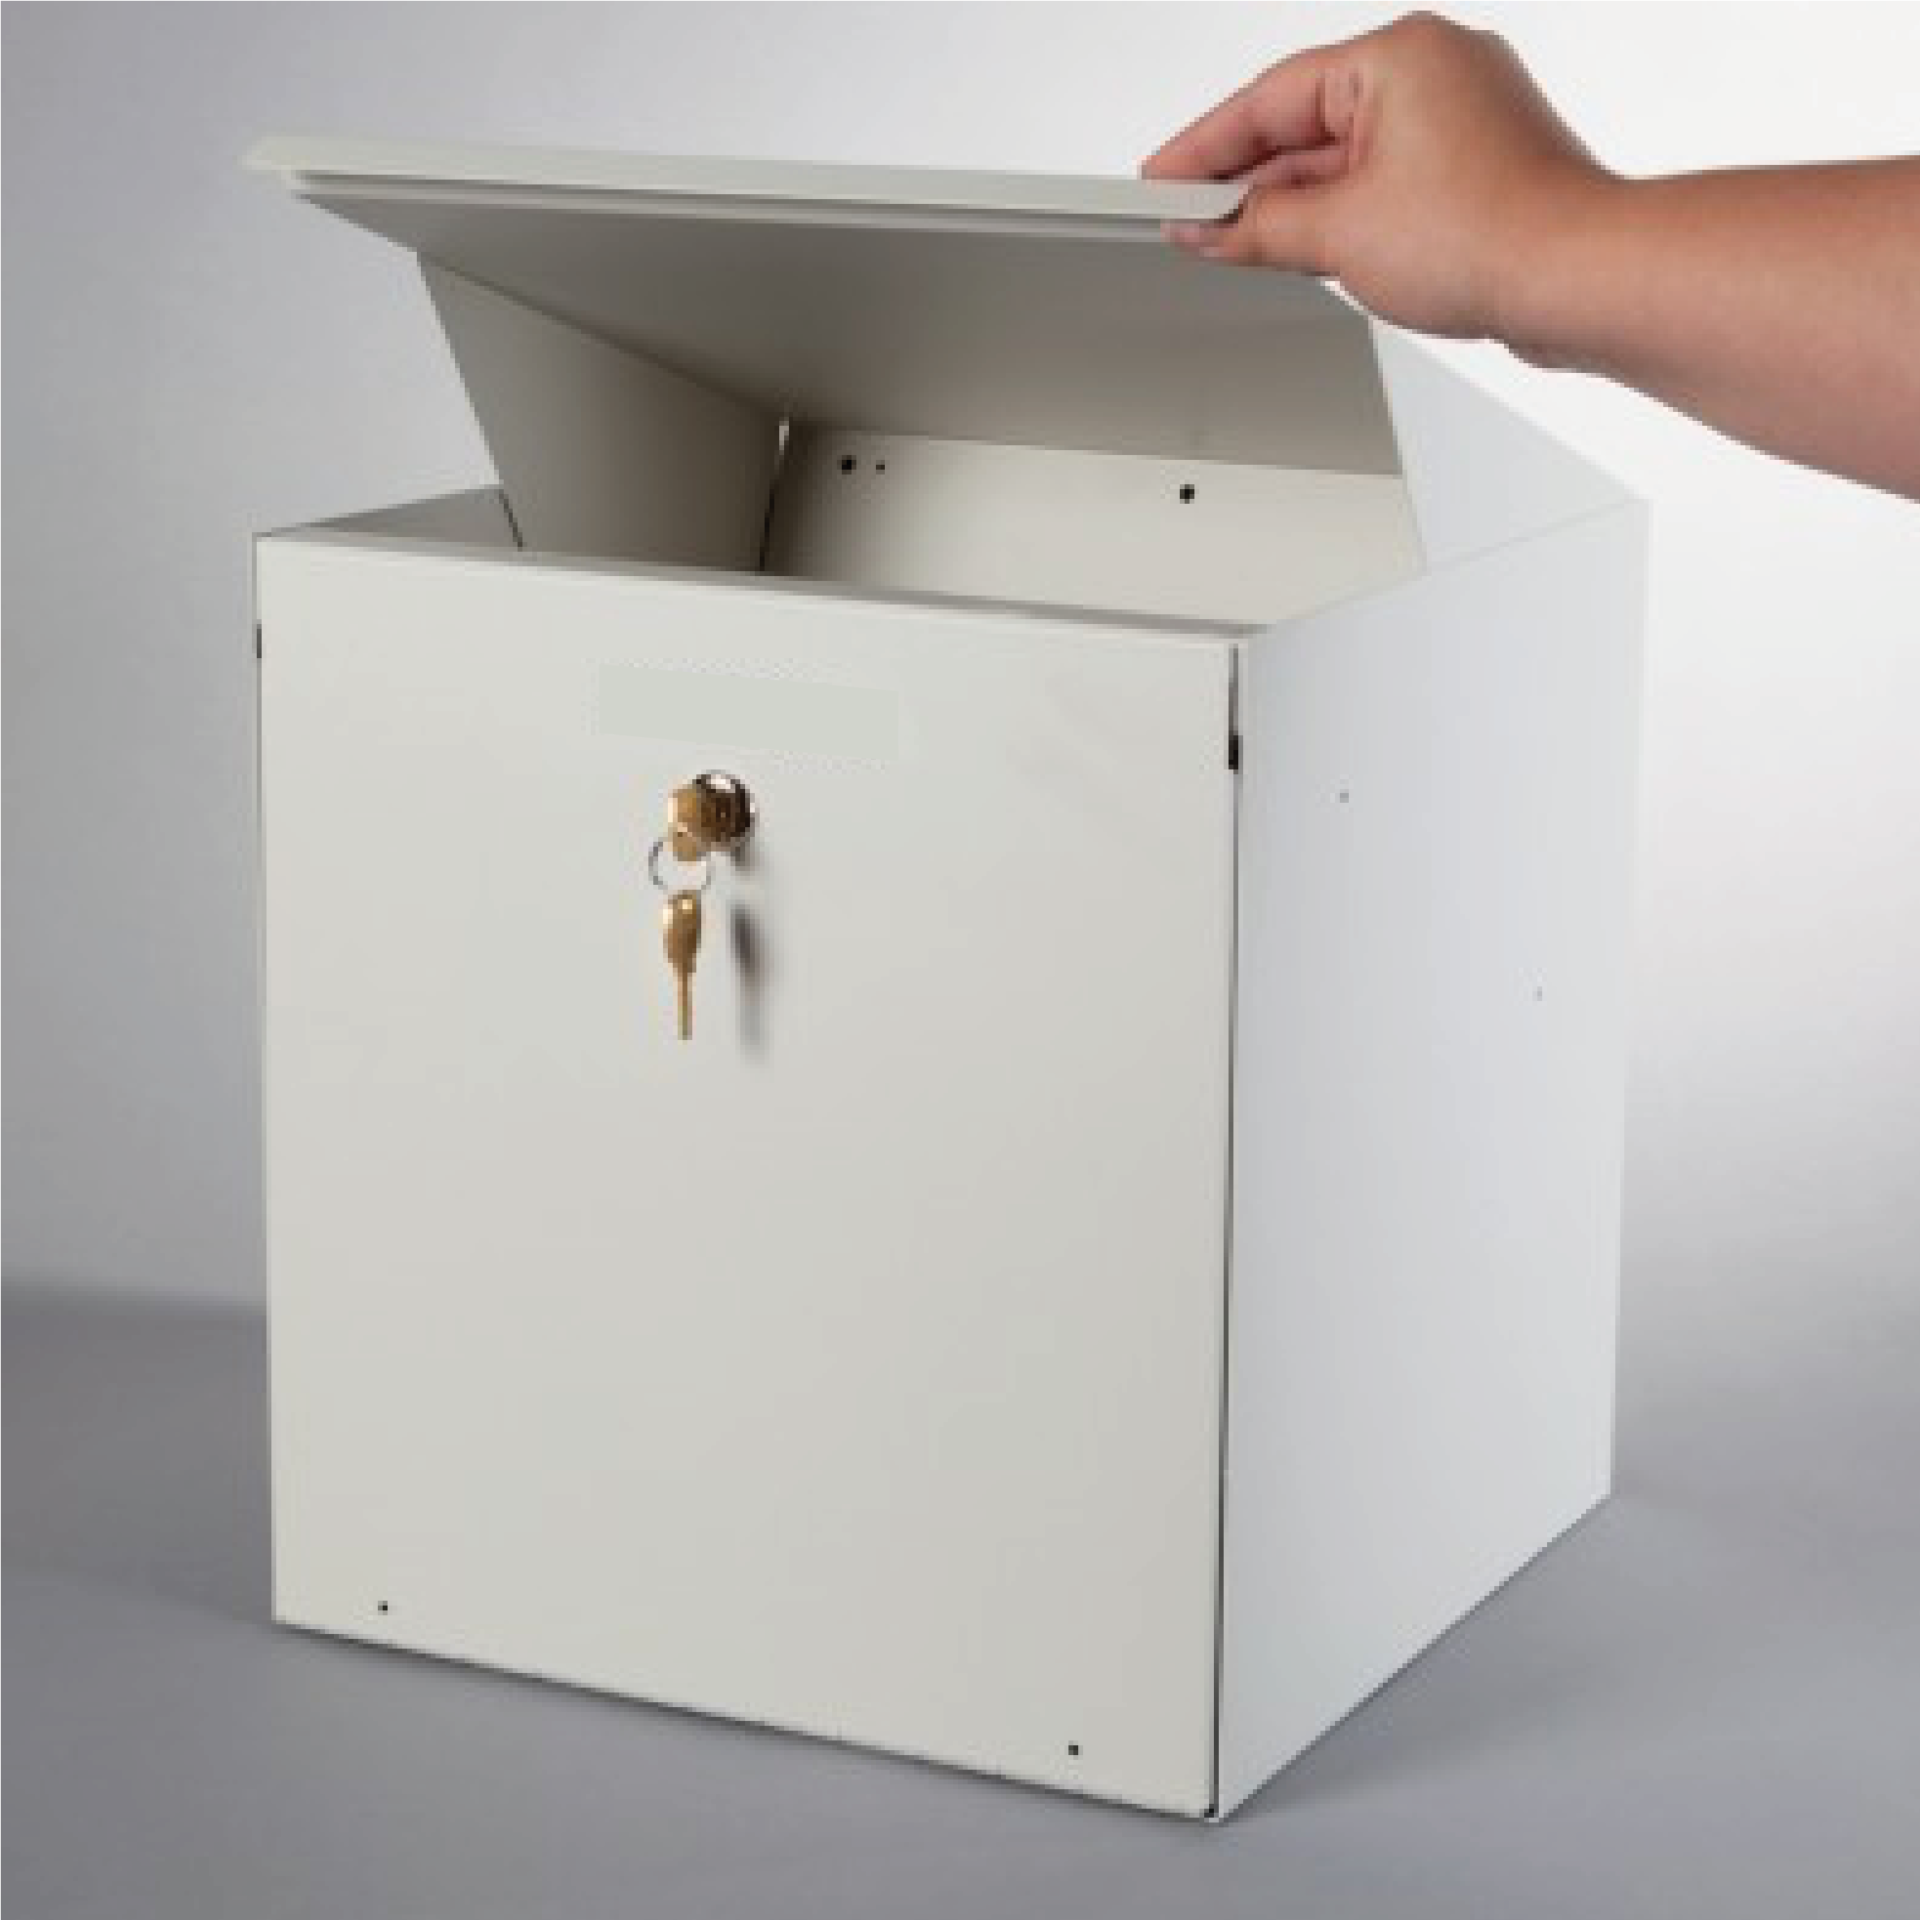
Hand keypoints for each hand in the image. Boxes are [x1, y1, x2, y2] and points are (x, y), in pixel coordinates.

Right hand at [1141, 11, 1610, 344]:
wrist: (1578, 280)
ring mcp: (1458, 120)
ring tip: (1236, 248)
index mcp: (1399, 55)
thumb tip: (1211, 228)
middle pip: (1304, 126)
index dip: (1203, 148)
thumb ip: (1259, 226)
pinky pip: (1380, 184)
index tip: (1160, 181)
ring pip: (1343, 160)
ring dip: (1290, 206)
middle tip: (1186, 225)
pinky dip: (1338, 216)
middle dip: (1244, 183)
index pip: (1269, 97)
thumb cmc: (1493, 232)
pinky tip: (1304, 249)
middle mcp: (1433, 71)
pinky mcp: (1473, 169)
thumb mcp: (1339, 232)